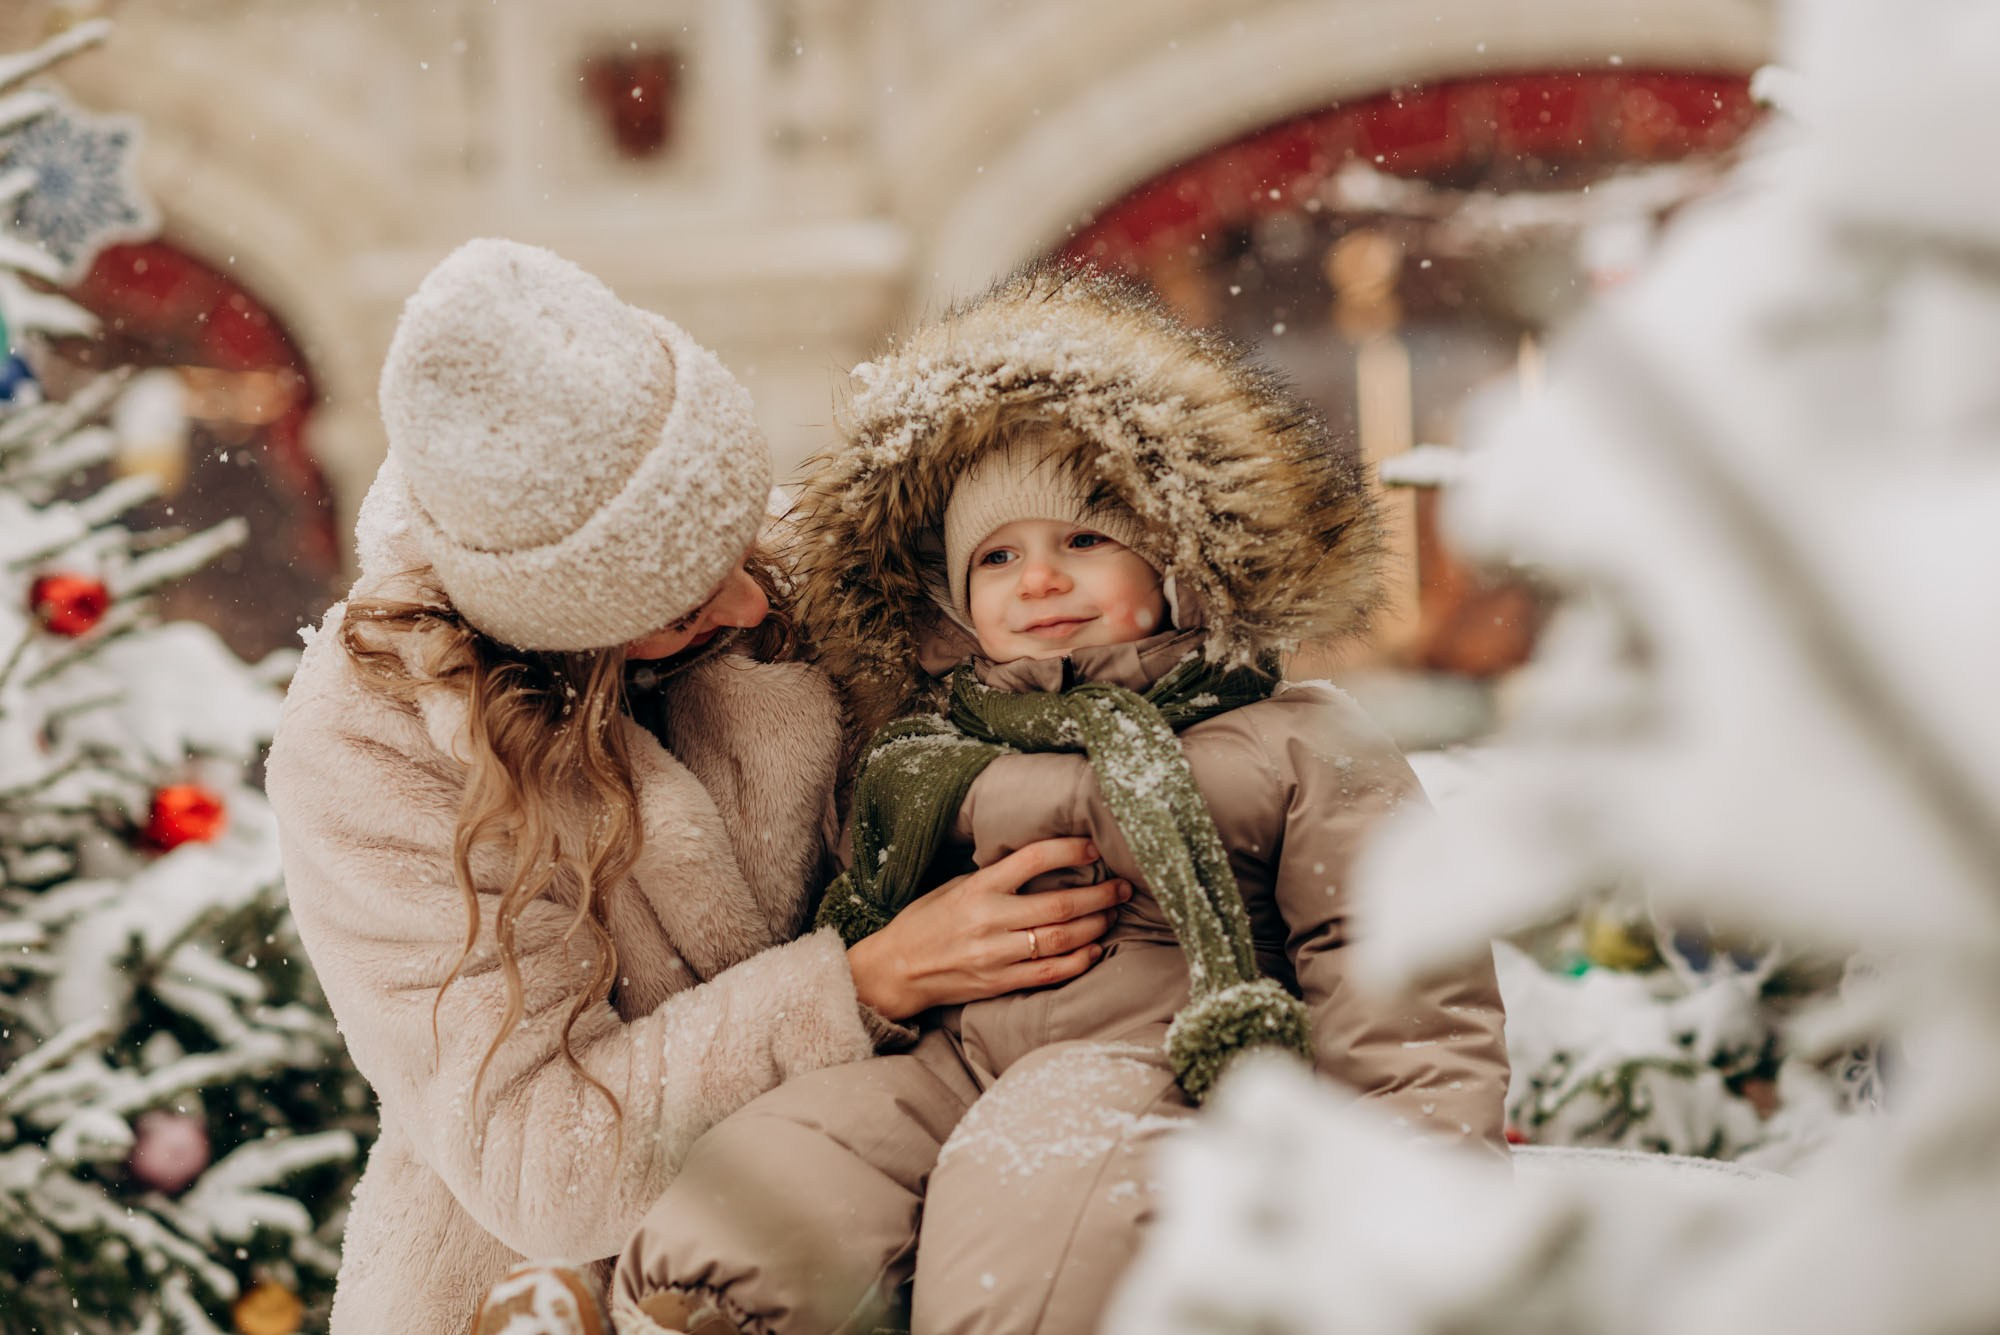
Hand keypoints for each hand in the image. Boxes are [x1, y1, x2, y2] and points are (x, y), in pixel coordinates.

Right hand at [847, 837, 1129, 1020]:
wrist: (895, 971)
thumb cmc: (926, 922)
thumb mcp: (955, 887)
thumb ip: (996, 878)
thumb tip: (1042, 863)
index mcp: (978, 888)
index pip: (1033, 860)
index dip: (1070, 851)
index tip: (1095, 850)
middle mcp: (990, 920)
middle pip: (1060, 904)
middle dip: (1099, 895)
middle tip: (1122, 887)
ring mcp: (996, 955)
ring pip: (1061, 939)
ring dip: (1095, 925)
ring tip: (1111, 914)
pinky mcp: (1000, 983)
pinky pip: (1050, 972)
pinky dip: (1078, 961)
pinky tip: (1094, 950)